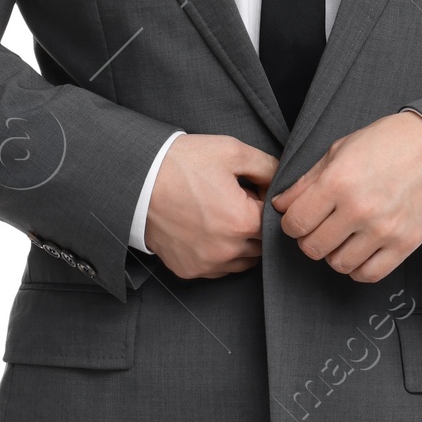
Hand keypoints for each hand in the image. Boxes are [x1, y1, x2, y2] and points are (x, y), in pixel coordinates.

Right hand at [145, 134, 279, 278]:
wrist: (137, 180)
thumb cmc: (183, 163)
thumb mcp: (231, 152)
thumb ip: (267, 166)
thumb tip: (284, 180)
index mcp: (243, 221)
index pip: (275, 219)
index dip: (266, 201)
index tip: (251, 188)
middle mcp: (228, 250)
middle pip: (262, 243)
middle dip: (255, 223)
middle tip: (235, 200)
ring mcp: (207, 264)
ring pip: (243, 261)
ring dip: (241, 242)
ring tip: (220, 214)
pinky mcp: (189, 270)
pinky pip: (218, 269)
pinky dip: (220, 254)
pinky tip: (206, 229)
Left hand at [271, 112, 421, 282]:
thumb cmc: (386, 143)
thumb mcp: (340, 150)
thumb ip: (307, 181)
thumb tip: (281, 206)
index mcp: (339, 181)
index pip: (295, 222)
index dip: (290, 221)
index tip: (298, 216)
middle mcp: (359, 209)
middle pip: (312, 247)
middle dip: (308, 238)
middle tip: (318, 226)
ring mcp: (384, 230)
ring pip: (338, 264)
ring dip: (333, 253)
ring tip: (341, 235)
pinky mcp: (405, 244)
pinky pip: (369, 274)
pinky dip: (357, 267)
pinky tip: (359, 249)